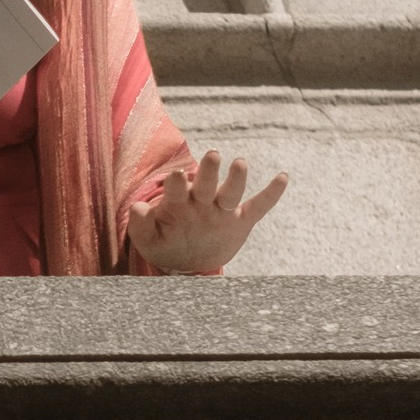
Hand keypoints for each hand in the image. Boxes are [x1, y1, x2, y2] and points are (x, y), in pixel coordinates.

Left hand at [126, 150, 286, 274]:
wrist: (185, 263)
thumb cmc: (164, 244)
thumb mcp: (148, 239)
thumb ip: (141, 225)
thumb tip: (136, 207)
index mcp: (178, 203)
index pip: (177, 190)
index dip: (176, 183)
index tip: (175, 175)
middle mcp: (201, 201)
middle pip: (206, 183)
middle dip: (209, 171)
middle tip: (212, 156)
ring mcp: (222, 210)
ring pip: (231, 191)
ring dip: (236, 179)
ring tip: (240, 163)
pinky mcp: (240, 221)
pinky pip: (259, 206)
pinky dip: (271, 194)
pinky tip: (283, 177)